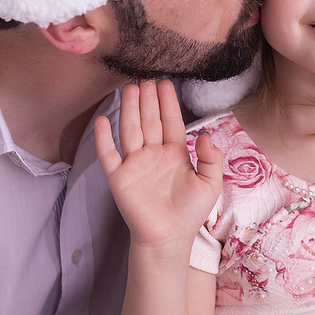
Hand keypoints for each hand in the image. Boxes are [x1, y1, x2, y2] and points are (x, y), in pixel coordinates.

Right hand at [94, 80, 222, 250]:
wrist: (169, 238)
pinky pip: (108, 154)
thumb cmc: (190, 213)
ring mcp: (135, 164)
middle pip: (149, 120)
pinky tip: (102, 119)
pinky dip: (103, 137)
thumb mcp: (211, 183)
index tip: (165, 82)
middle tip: (145, 76)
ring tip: (129, 87)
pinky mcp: (119, 178)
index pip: (171, 121)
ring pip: (130, 129)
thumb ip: (212, 158)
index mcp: (175, 154)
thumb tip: (205, 135)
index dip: (168, 102)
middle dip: (148, 98)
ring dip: (130, 109)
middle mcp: (154, 155)